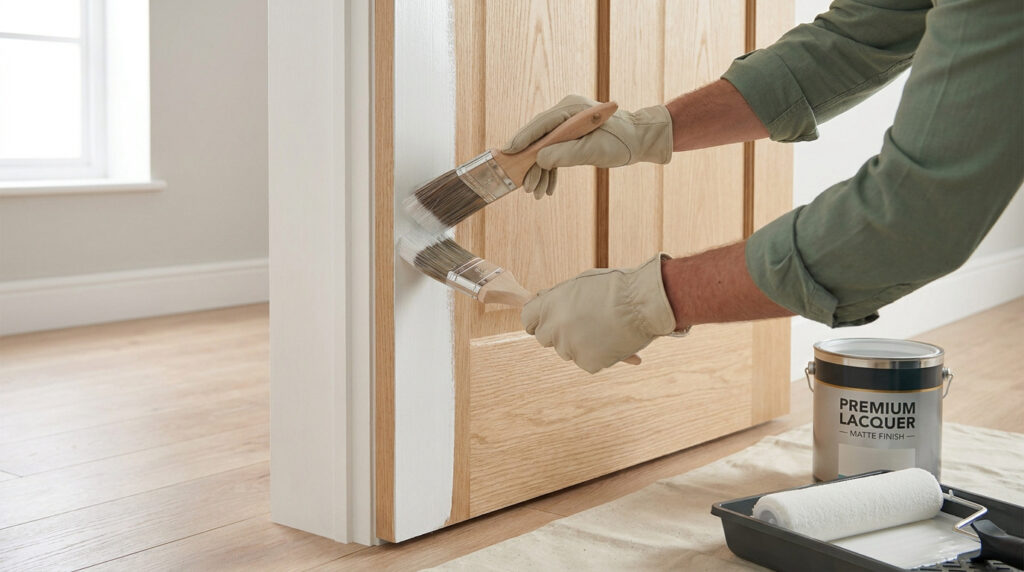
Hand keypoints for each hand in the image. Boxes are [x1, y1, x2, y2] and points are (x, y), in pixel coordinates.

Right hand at [503, 95, 673, 198]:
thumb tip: (538, 159)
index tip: (507, 153)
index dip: (522, 139)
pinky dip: (551, 170)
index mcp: (570, 109)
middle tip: (525, 186)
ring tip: (537, 193)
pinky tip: (548, 188)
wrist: (640, 140)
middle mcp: (565, 113)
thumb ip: (564, 154)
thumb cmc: (621, 142)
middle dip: (532, 164)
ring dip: (541, 171)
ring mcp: (567, 124)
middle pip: (538, 138)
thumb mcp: (593, 151)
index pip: (540, 124)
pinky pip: (555, 152)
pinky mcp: (571, 136)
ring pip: (545, 148)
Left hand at [521, 254, 679, 373]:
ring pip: (567, 351)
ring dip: (579, 343)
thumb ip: (558, 298)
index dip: (538, 319)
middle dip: (558, 332)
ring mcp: (570, 347)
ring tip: (603, 327)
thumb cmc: (616, 287)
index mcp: (549, 305)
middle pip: (545, 338)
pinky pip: (586, 361)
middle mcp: (555, 327)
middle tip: (579, 324)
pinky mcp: (588, 363)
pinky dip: (597, 355)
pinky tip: (612, 340)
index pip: (527, 319)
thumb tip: (543, 303)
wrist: (644, 303)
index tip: (547, 321)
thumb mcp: (580, 284)